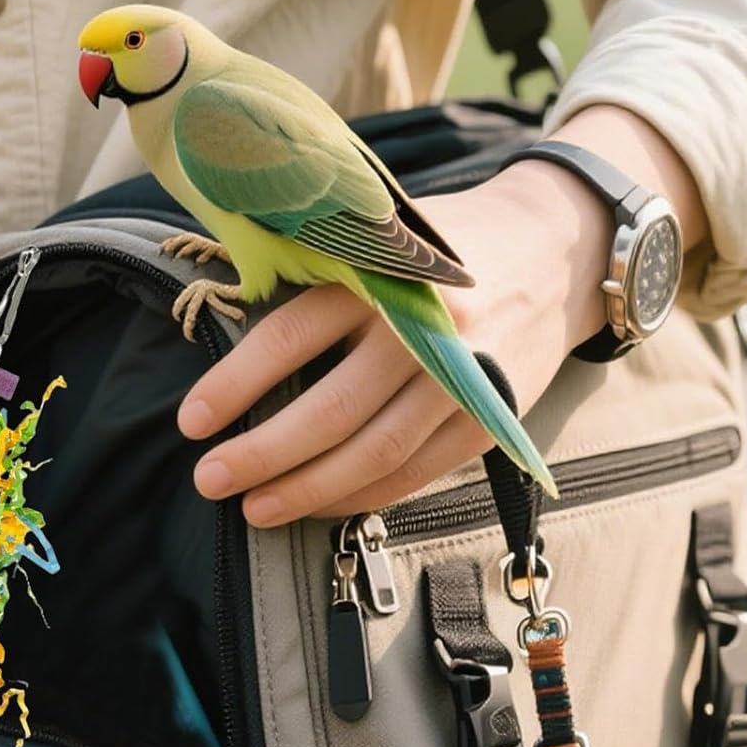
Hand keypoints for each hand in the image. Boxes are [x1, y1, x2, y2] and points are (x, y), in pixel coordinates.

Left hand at [177, 105, 703, 525]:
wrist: (555, 250)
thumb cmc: (442, 248)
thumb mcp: (381, 238)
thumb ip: (319, 277)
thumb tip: (224, 329)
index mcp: (382, 274)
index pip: (292, 334)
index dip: (235, 384)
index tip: (191, 422)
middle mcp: (424, 329)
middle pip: (331, 409)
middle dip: (262, 453)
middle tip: (210, 479)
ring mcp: (464, 379)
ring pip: (374, 452)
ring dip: (307, 490)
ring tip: (254, 508)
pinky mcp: (489, 419)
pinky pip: (416, 474)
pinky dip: (362, 498)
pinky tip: (317, 506)